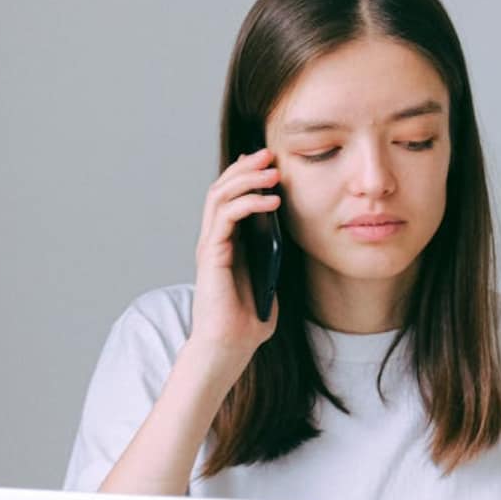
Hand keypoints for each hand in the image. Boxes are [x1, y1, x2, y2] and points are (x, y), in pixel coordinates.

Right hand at [189, 147, 281, 361]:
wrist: (230, 346)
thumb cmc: (249, 319)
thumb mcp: (270, 277)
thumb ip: (273, 254)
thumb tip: (289, 231)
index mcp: (227, 243)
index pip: (230, 197)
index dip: (247, 175)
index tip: (270, 161)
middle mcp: (214, 239)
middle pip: (222, 188)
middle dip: (245, 167)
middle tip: (269, 153)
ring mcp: (210, 245)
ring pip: (219, 196)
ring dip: (246, 178)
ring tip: (272, 170)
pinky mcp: (212, 255)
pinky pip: (226, 217)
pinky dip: (248, 203)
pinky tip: (271, 201)